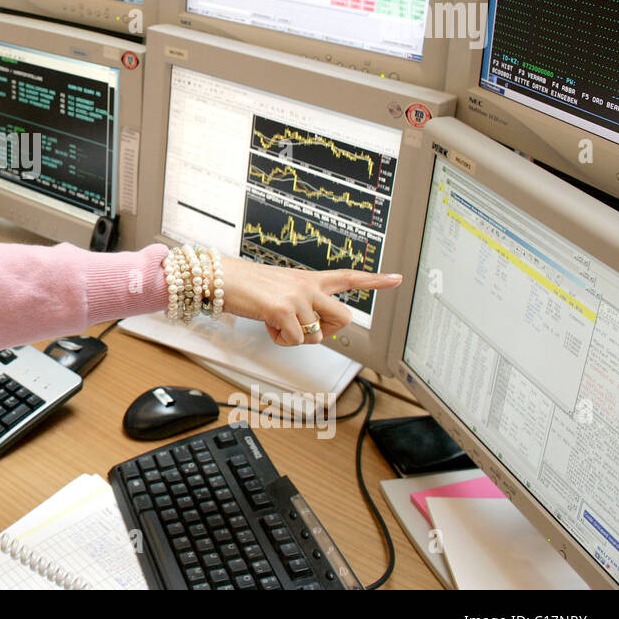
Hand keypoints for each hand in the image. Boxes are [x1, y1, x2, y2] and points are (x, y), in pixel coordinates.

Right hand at [215, 256, 402, 346]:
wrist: (220, 279)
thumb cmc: (245, 285)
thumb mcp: (279, 289)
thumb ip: (300, 303)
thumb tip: (310, 327)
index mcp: (309, 279)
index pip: (348, 277)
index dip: (375, 280)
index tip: (397, 278)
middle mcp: (308, 286)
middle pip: (343, 318)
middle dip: (327, 331)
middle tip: (303, 328)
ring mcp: (297, 297)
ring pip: (317, 335)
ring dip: (295, 337)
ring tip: (274, 322)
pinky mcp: (283, 310)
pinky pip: (296, 340)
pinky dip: (281, 340)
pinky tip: (267, 324)